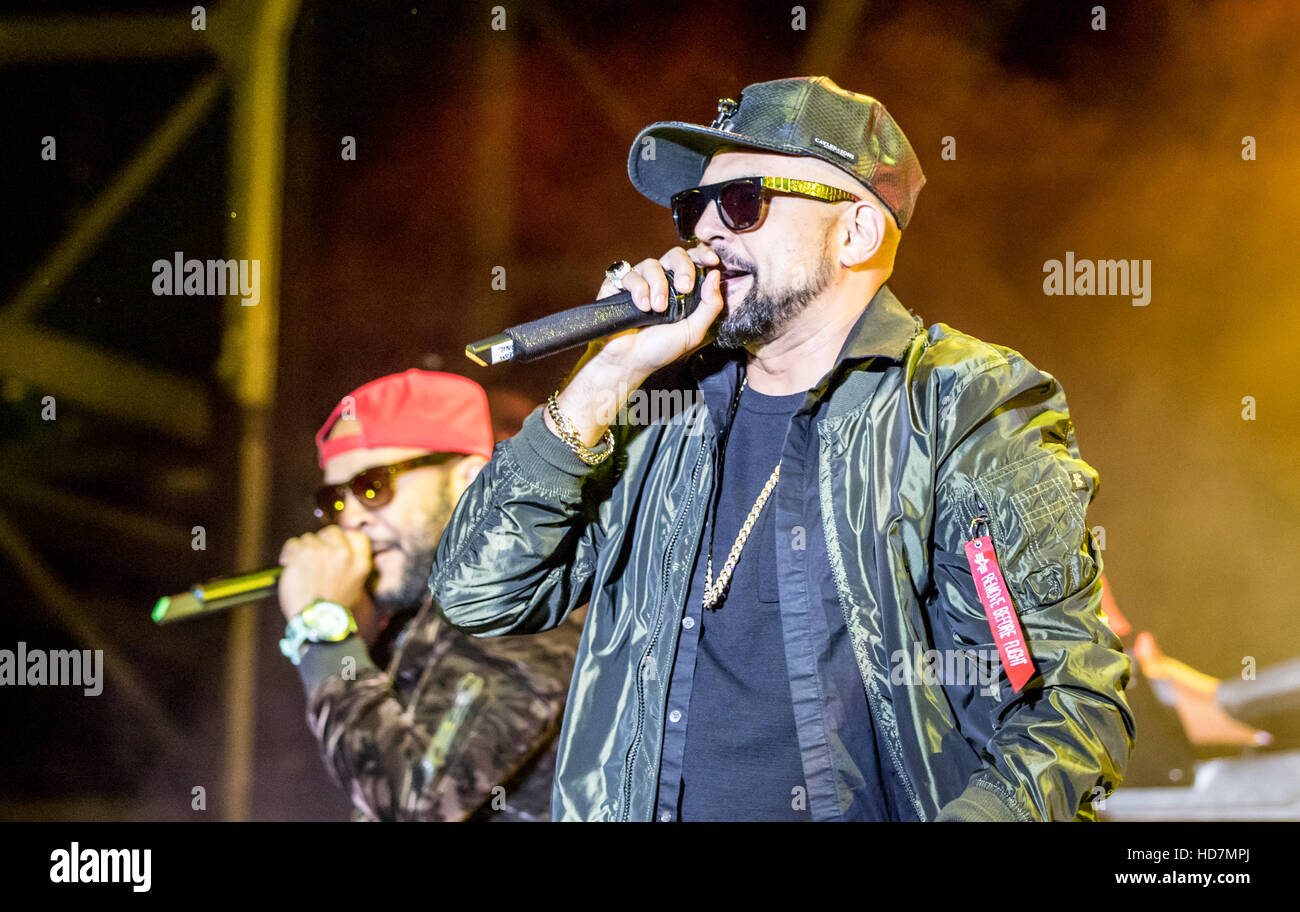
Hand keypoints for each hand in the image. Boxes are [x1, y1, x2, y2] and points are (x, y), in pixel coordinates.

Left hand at [277, 525, 371, 621]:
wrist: (316, 622)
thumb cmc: (333, 609)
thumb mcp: (355, 586)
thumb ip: (351, 565)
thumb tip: (340, 551)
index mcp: (360, 562)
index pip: (356, 535)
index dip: (344, 537)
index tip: (334, 542)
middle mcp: (344, 554)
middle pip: (331, 532)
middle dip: (321, 541)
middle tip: (315, 554)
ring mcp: (323, 552)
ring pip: (310, 538)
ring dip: (304, 550)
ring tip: (301, 567)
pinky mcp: (303, 554)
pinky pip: (294, 543)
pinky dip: (289, 553)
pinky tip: (289, 564)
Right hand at [547, 244, 725, 444]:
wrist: (629, 362)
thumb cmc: (660, 350)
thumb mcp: (693, 331)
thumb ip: (710, 305)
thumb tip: (715, 274)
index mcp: (681, 290)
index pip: (693, 261)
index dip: (703, 254)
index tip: (712, 261)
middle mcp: (662, 281)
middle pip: (675, 254)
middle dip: (683, 267)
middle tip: (685, 288)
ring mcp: (640, 282)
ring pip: (652, 264)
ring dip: (659, 286)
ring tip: (658, 309)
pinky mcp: (618, 285)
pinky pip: (630, 274)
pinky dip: (638, 290)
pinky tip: (641, 307)